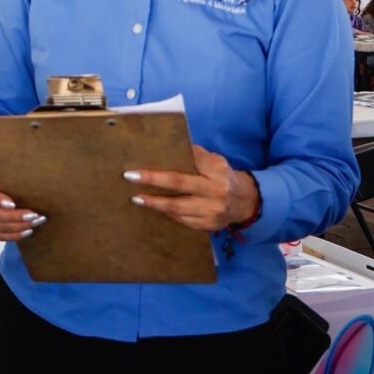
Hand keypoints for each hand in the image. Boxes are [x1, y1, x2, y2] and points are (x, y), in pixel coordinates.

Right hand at [0, 169, 45, 242]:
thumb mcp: (5, 168)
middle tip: (33, 214)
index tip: (12, 204)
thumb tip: (31, 168)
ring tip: (36, 221)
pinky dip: (15, 235)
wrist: (1, 181)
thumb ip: (12, 170)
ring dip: (20, 226)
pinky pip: (1, 235)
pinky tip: (28, 230)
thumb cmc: (4, 174)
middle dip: (16, 217)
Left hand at [124, 145, 259, 232]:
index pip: (187, 164)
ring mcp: (212, 211)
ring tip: (136, 198)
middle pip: (179, 184)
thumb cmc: (221, 176)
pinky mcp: (208, 225)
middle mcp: (215, 191)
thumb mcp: (214, 161)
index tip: (141, 164)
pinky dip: (166, 213)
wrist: (243, 202)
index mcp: (216, 170)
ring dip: (154, 203)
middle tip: (130, 176)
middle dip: (153, 180)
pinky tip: (154, 208)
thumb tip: (165, 148)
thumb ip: (195, 155)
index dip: (165, 164)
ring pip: (177, 208)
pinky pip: (182, 220)